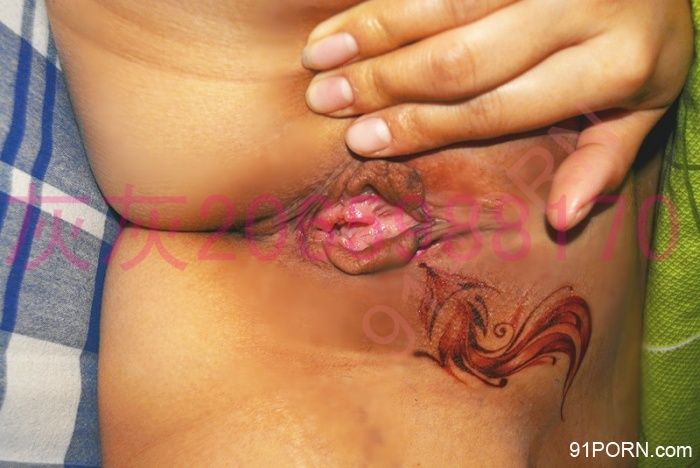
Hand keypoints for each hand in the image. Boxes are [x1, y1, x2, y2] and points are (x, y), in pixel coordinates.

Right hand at [301, 0, 692, 229]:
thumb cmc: (643, 45)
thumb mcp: (645, 105)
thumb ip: (604, 159)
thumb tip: (560, 221)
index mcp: (614, 66)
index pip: (494, 107)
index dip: (421, 126)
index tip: (363, 140)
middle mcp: (580, 7)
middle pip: (459, 58)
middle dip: (382, 83)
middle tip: (325, 100)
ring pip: (443, 5)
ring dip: (372, 30)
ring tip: (318, 57)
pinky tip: (347, 17)